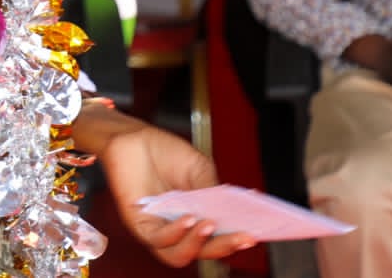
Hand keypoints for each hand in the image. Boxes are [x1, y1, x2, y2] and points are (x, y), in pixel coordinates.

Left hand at [83, 105, 255, 264]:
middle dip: (226, 246)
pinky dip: (176, 233)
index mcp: (199, 218)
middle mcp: (180, 229)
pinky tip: (187, 219)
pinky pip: (158, 240)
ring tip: (210, 225)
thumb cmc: (165, 154)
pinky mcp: (140, 224)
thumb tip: (234, 211)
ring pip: (181, 254)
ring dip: (199, 245)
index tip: (258, 233)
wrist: (133, 137)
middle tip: (244, 236)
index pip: (220, 237)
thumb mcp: (199, 170)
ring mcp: (160, 229)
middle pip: (205, 250)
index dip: (239, 238)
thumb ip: (213, 193)